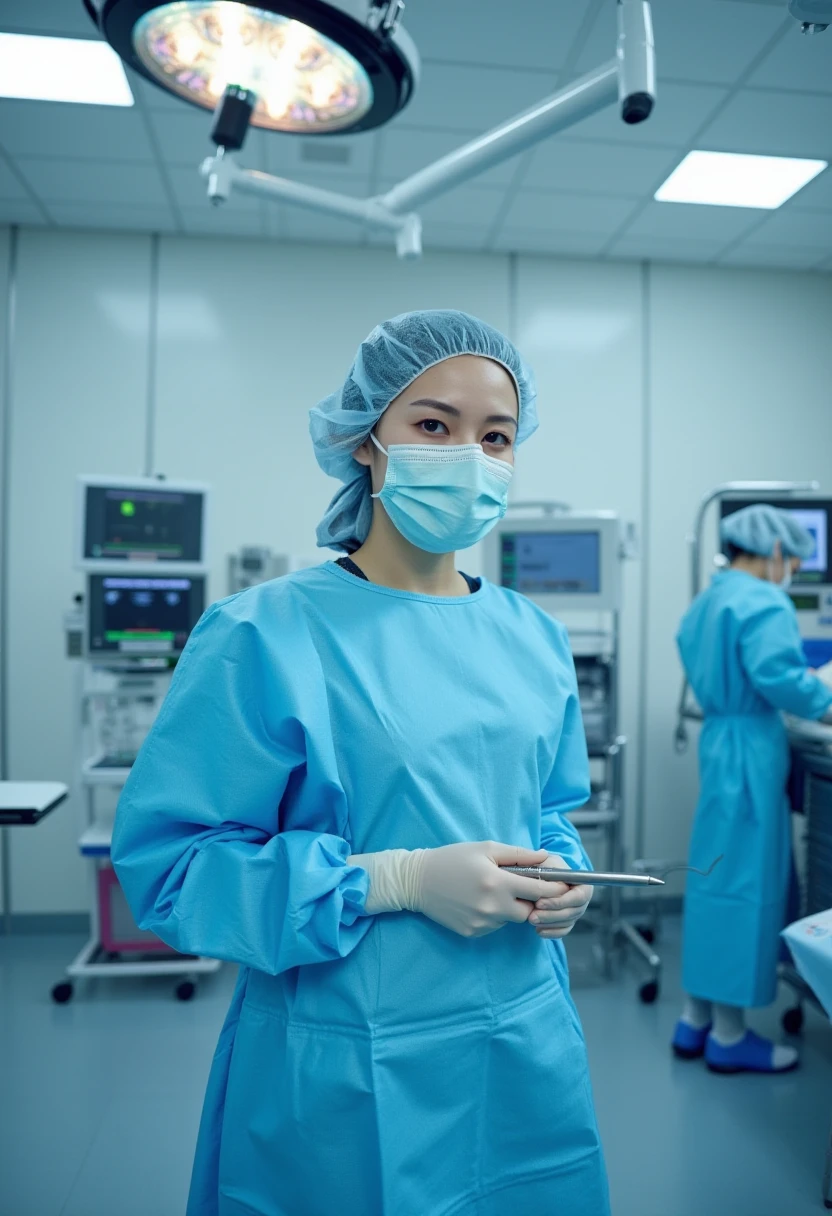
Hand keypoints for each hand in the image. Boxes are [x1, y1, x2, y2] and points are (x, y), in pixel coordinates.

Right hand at [411, 842, 554, 938]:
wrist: (418, 881)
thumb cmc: (453, 859)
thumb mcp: (486, 849)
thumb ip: (519, 855)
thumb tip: (546, 858)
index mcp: (497, 883)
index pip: (540, 891)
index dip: (555, 888)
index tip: (563, 885)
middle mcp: (492, 907)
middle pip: (529, 912)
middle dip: (530, 900)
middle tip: (518, 886)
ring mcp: (482, 923)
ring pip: (511, 919)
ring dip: (510, 908)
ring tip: (491, 890)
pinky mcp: (473, 932)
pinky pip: (494, 926)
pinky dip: (494, 915)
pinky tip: (477, 901)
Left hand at [528, 853, 593, 939]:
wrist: (541, 877)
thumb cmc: (546, 867)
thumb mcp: (546, 861)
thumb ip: (546, 863)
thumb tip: (543, 859)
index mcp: (581, 883)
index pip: (578, 896)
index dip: (560, 901)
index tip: (540, 902)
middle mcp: (581, 899)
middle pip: (573, 912)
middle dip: (552, 915)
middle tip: (532, 915)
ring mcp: (575, 912)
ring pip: (566, 922)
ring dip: (549, 923)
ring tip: (531, 920)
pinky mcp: (566, 922)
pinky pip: (563, 931)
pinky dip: (551, 932)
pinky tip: (538, 931)